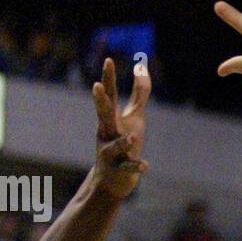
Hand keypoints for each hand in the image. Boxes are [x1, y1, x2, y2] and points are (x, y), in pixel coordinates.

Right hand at [91, 56, 151, 197]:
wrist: (112, 180)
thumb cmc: (124, 143)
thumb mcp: (134, 117)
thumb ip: (139, 93)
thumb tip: (141, 67)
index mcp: (110, 119)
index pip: (109, 95)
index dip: (108, 78)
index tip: (108, 60)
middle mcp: (107, 133)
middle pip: (104, 116)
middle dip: (100, 102)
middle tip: (96, 87)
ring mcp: (111, 153)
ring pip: (115, 146)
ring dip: (123, 141)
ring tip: (133, 136)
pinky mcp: (120, 170)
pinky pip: (129, 168)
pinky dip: (136, 166)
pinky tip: (145, 166)